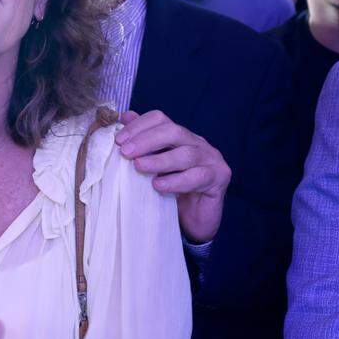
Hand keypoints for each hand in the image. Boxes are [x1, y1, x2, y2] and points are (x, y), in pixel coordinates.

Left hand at [116, 109, 230, 242]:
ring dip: (159, 160)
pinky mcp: (219, 178)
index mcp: (180, 136)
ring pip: (186, 154)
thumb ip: (142, 145)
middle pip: (174, 131)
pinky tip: (159, 186)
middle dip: (147, 140)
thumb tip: (123, 118)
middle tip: (126, 152)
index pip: (161, 119)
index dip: (139, 126)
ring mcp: (211, 159)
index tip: (119, 140)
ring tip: (138, 166)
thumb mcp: (153, 168)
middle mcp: (197, 143)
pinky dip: (176, 181)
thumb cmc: (173, 193)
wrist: (195, 221)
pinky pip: (198, 177)